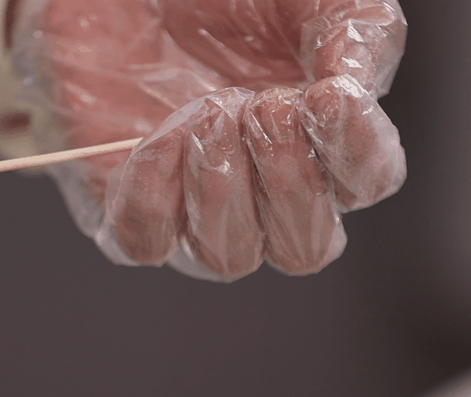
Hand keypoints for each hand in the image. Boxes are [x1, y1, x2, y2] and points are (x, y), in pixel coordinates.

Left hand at [11, 0, 406, 278]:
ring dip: (223, 190)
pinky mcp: (130, 198)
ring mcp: (194, 201)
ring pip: (228, 258)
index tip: (326, 98)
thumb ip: (354, 39)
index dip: (354, 154)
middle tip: (262, 106)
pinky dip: (156, 196)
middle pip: (303, 248)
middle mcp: (263, 186)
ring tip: (209, 112)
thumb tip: (355, 95)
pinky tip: (163, 136)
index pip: (365, 183)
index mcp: (319, 139)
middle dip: (287, 181)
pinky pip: (145, 242)